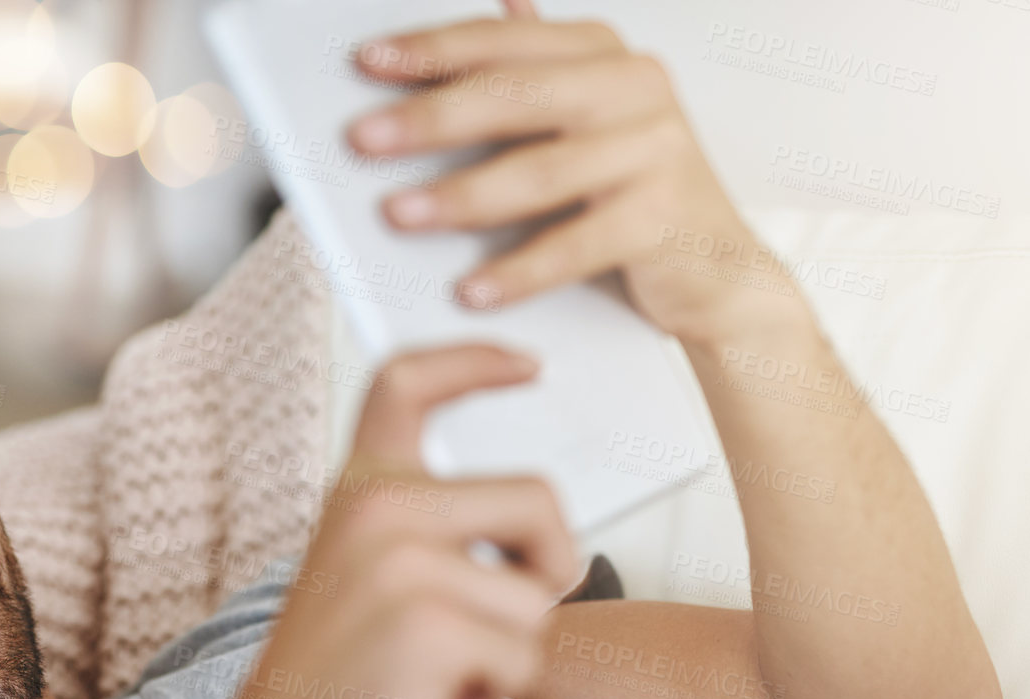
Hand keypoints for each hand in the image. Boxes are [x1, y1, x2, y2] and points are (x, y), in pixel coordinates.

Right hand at [205, 344, 579, 698]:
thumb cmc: (335, 686)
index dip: (474, 361)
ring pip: (538, 595)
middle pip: (539, 501)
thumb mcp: (365, 580)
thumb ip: (432, 537)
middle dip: (550, 567)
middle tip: (504, 616)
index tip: (523, 365)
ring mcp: (402, 564)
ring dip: (508, 649)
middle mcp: (377, 509)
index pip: (409, 384)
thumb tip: (557, 547)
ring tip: (433, 670)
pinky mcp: (431, 627)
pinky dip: (495, 693)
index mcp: (357, 491)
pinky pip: (525, 655)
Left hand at [345, 3, 811, 346]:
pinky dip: (517, 271)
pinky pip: (573, 246)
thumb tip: (499, 3)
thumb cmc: (632, 193)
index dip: (433, 51)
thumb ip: (538, 70)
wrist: (715, 269)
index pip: (503, 42)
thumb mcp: (583, 121)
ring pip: (538, 171)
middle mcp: (633, 87)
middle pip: (513, 96)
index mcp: (602, 55)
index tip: (368, 63)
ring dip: (459, 196)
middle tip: (364, 139)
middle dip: (430, 118)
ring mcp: (653, 149)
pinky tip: (470, 289)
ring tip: (399, 215)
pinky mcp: (661, 217)